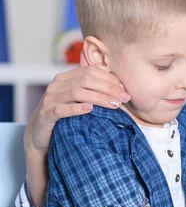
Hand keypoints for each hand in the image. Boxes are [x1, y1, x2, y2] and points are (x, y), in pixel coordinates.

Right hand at [24, 64, 127, 206]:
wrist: (40, 134)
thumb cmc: (67, 116)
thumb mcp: (80, 100)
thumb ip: (95, 92)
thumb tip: (122, 90)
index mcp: (66, 78)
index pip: (91, 71)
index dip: (110, 79)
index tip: (125, 90)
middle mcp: (57, 85)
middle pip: (86, 80)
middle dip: (108, 88)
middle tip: (124, 99)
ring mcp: (50, 99)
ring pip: (76, 92)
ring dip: (98, 98)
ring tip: (114, 105)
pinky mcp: (46, 115)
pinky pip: (61, 109)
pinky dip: (76, 108)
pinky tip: (90, 110)